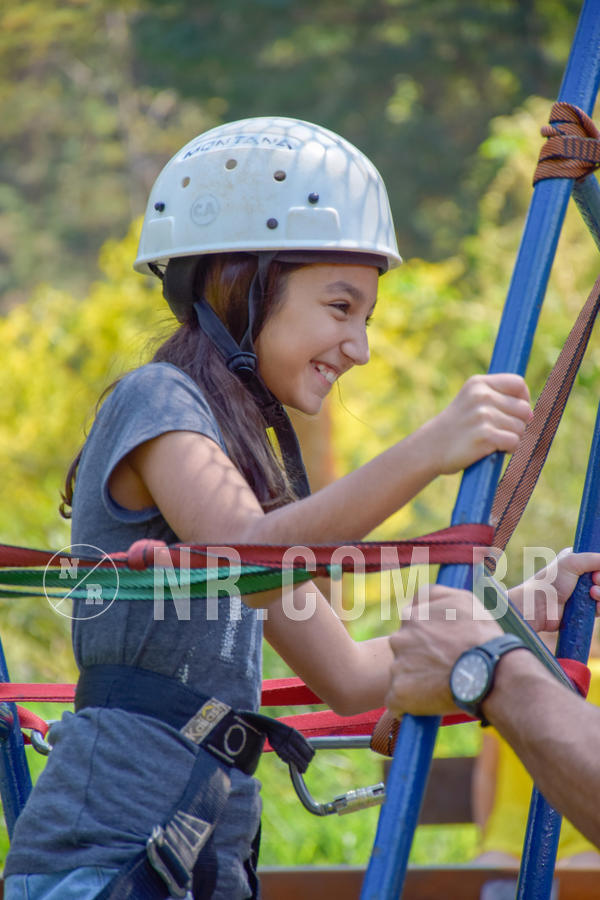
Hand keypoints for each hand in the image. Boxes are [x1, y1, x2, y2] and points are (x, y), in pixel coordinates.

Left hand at [386, 586, 501, 717]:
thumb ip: (434, 594)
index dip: (428, 638)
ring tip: (443, 686)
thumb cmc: (481, 635)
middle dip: (419, 658)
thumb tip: (418, 599)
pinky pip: (397, 702)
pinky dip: (409, 704)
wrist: (492, 672)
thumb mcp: (462, 599)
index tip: (442, 648)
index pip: (411, 625)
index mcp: (411, 616)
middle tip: (444, 668)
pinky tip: (429, 704)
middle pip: (404, 650)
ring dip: (416, 681)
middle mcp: (399, 638)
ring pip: (401, 675)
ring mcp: (397, 666)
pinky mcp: (399, 693)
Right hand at [428, 374, 531, 474]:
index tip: (513, 413)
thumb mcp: (471, 403)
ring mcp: (483, 415)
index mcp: (478, 384)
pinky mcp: (485, 436)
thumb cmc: (455, 428)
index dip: (523, 399)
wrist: (429, 448)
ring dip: (513, 438)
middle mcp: (481, 396)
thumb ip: (498, 400)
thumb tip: (532, 414)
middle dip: (518, 424)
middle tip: (499, 432)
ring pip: (521, 428)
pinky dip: (509, 449)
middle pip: (524, 409)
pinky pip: (515, 442)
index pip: (518, 384)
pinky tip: (493, 450)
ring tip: (492, 442)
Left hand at [508, 548, 599, 631]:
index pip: (597, 562)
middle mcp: (582, 576)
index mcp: (578, 561)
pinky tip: (594, 606)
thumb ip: (591, 558)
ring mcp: (584, 592)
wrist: (540, 607)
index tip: (595, 572)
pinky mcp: (584, 608)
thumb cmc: (551, 581)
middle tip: (594, 581)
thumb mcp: (571, 562)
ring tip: (592, 593)